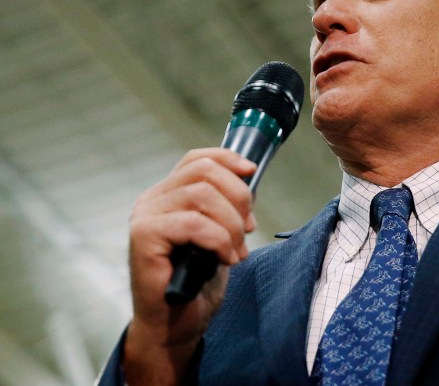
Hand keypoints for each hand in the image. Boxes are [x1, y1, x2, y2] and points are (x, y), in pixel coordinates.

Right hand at [123, 148, 255, 384]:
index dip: (227, 159)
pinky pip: (194, 223)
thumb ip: (226, 206)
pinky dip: (219, 240)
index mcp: (168, 195)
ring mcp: (144, 217)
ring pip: (202, 195)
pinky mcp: (143, 238)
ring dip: (231, 224)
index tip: (252, 172)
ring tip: (236, 250)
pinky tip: (224, 258)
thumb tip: (248, 179)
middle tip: (247, 228)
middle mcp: (151, 201)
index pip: (197, 159)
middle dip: (238, 196)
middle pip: (204, 172)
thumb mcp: (219, 234)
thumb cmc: (196, 282)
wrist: (175, 324)